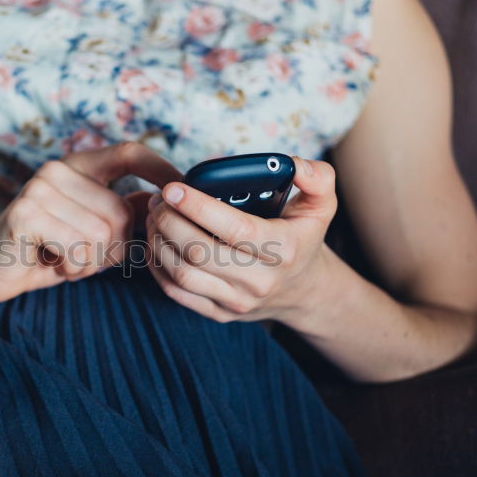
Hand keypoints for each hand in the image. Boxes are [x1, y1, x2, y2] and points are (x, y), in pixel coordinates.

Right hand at [0, 142, 181, 302]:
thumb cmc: (47, 251)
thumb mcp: (94, 231)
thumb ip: (126, 213)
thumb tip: (171, 199)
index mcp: (78, 167)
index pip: (129, 152)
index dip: (161, 167)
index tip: (186, 184)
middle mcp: (58, 169)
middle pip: (121, 213)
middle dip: (110, 249)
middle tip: (79, 255)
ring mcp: (39, 189)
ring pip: (102, 235)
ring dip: (89, 262)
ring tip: (63, 258)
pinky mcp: (26, 215)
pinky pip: (78, 249)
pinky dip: (72, 268)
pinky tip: (50, 263)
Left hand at [145, 156, 337, 323]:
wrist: (303, 290)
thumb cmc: (303, 238)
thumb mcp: (322, 205)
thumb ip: (316, 176)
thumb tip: (290, 162)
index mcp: (284, 249)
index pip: (234, 228)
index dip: (198, 207)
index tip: (174, 188)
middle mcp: (260, 280)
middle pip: (200, 252)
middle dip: (169, 221)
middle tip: (159, 199)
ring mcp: (238, 301)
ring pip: (182, 274)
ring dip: (158, 242)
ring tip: (154, 217)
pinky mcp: (219, 313)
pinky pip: (176, 293)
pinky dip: (157, 267)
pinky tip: (155, 243)